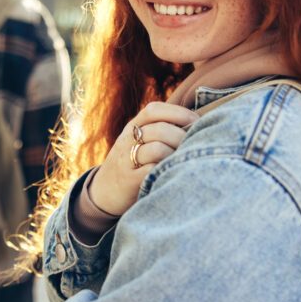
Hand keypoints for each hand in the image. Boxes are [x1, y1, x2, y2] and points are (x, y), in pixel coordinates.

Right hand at [88, 102, 198, 216]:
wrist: (103, 192)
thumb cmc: (131, 163)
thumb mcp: (138, 141)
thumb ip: (160, 129)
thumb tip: (197, 122)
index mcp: (132, 127)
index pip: (154, 110)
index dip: (178, 112)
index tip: (197, 121)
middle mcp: (127, 140)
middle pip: (160, 130)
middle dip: (182, 137)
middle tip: (196, 146)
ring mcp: (127, 160)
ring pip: (158, 149)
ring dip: (176, 154)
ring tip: (185, 160)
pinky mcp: (129, 180)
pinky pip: (152, 170)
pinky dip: (166, 170)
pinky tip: (173, 173)